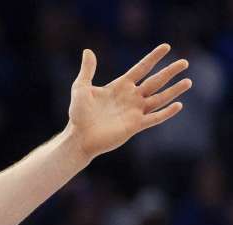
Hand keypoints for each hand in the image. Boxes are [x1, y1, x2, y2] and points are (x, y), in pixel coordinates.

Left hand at [66, 44, 190, 159]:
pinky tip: (178, 105)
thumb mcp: (81, 88)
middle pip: (155, 81)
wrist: (78, 136)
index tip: (166, 47)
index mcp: (120, 86)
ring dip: (174, 90)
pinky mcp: (135, 125)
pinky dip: (166, 112)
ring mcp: (134, 111)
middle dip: (170, 72)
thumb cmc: (78, 114)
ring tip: (188, 81)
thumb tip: (88, 51)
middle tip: (184, 62)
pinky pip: (154, 118)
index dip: (153, 58)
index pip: (141, 68)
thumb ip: (87, 70)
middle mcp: (131, 97)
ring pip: (159, 98)